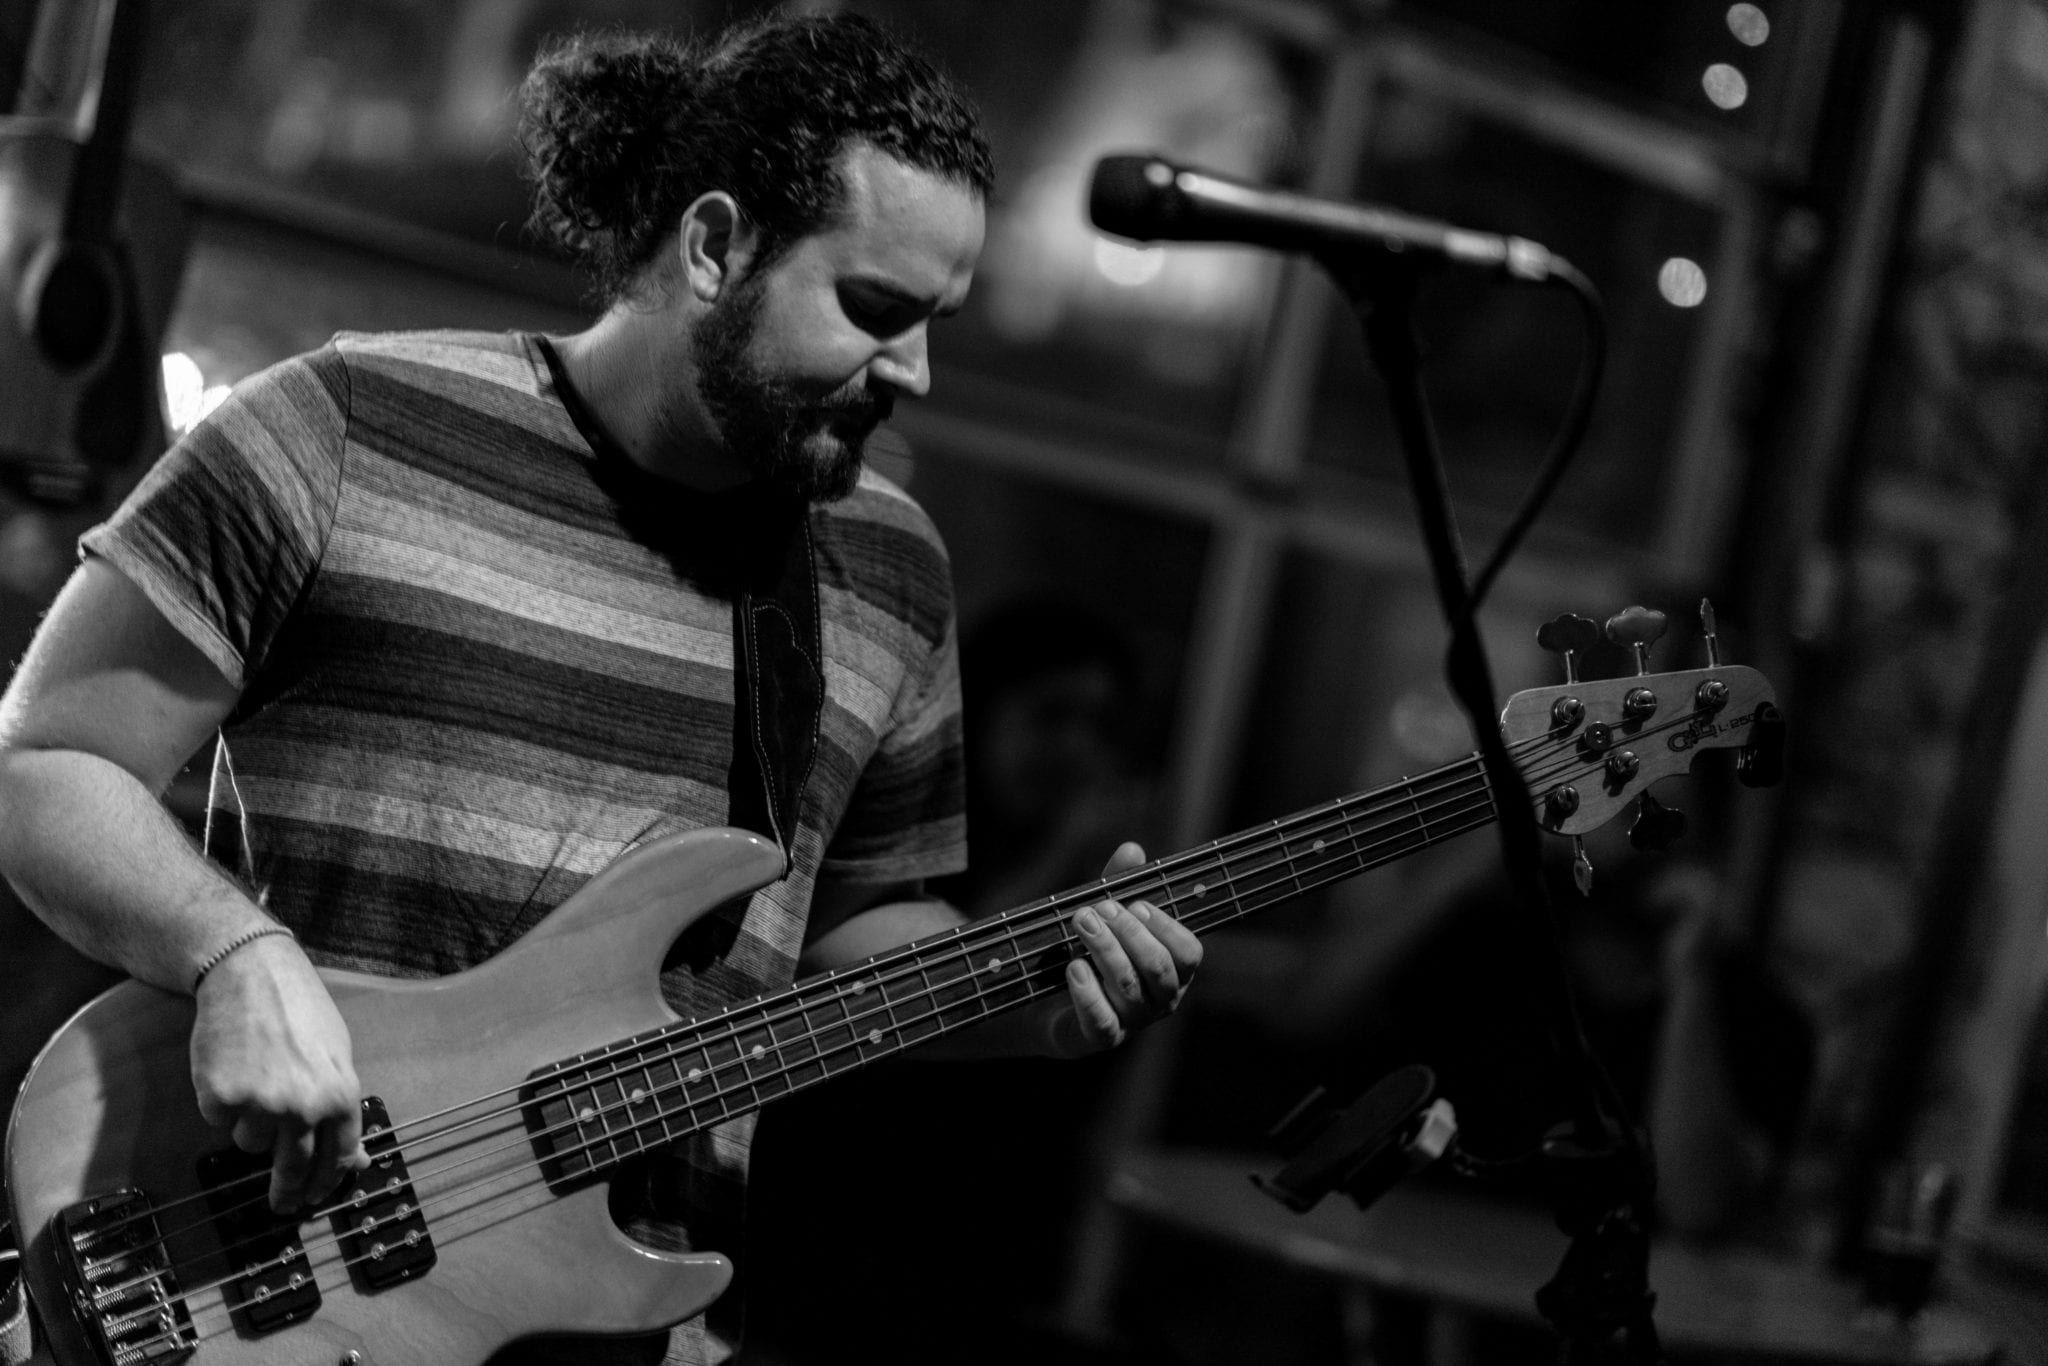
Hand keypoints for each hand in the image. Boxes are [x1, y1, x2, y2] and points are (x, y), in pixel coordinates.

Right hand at [189, 933, 366, 1212]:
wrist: (252, 976)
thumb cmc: (301, 1012)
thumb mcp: (338, 1057)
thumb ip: (343, 1111)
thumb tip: (357, 1161)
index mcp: (341, 1096)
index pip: (337, 1158)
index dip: (325, 1183)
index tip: (314, 1199)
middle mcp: (304, 1107)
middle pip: (295, 1168)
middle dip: (288, 1192)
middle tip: (283, 1205)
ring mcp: (262, 1105)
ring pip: (252, 1143)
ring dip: (251, 1123)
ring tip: (256, 1077)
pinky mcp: (222, 1098)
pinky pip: (221, 1121)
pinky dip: (223, 1102)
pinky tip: (232, 1067)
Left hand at [1047, 842, 1201, 1057]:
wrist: (1047, 1000)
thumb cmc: (1089, 951)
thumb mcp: (1104, 914)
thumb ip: (1119, 883)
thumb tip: (1132, 848)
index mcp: (1173, 969)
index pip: (1189, 953)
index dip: (1166, 928)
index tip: (1136, 903)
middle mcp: (1160, 1000)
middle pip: (1158, 968)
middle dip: (1129, 934)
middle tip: (1099, 909)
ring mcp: (1133, 1023)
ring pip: (1128, 988)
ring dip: (1104, 950)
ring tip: (1081, 922)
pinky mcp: (1100, 1039)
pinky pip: (1101, 1021)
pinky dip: (1087, 991)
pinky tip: (1073, 966)